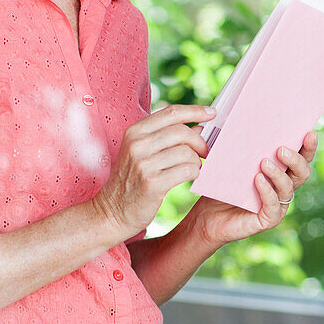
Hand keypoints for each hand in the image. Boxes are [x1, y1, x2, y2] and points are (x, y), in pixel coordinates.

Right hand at [91, 103, 213, 241]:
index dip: (194, 111)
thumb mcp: (142, 153)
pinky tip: (190, 177)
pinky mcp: (152, 183)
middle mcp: (137, 144)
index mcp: (134, 131)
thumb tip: (201, 127)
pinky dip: (194, 173)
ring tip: (193, 167)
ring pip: (186, 152)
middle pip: (181, 131)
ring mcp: (143, 164)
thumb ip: (168, 137)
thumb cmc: (131, 181)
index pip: (171, 113)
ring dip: (196, 160)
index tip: (211, 113)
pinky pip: (187, 171)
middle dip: (200, 141)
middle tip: (206, 151)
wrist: (112, 212)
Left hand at [190, 130, 318, 247]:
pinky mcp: (268, 219)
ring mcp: (277, 204)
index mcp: (279, 169)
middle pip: (302, 172)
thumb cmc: (219, 185)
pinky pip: (273, 205)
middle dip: (297, 159)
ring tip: (264, 162)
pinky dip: (267, 191)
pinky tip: (258, 180)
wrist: (207, 216)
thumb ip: (228, 139)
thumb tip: (221, 115)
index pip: (301, 156)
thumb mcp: (225, 159)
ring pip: (288, 188)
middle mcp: (282, 187)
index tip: (308, 132)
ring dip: (278, 173)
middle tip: (281, 148)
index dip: (308, 146)